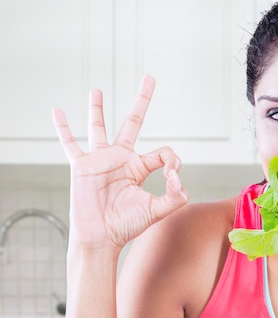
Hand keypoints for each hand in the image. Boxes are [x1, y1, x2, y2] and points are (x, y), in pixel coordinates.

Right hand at [52, 76, 188, 249]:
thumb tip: (179, 179)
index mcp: (141, 167)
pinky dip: (62, 128)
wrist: (100, 239)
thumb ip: (174, 196)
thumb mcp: (157, 210)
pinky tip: (57, 111)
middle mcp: (121, 159)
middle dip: (142, 100)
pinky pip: (70, 143)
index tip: (172, 176)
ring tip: (97, 90)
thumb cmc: (126, 226)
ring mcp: (100, 160)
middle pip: (132, 122)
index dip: (172, 161)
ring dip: (98, 108)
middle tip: (149, 78)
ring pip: (99, 127)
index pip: (162, 152)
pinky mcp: (81, 165)